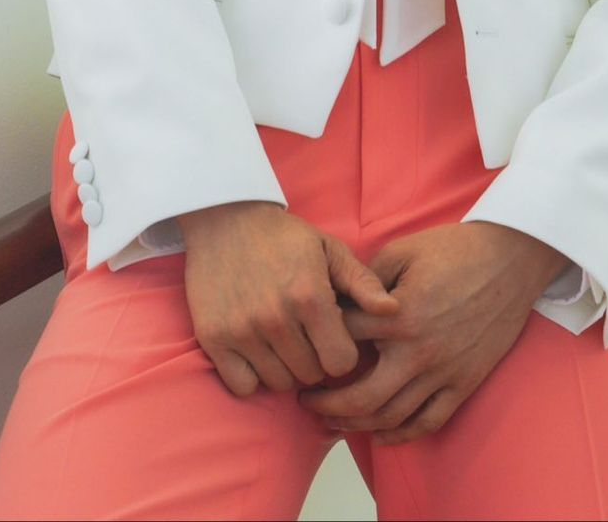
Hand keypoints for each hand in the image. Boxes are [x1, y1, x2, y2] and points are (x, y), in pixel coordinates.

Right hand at [180, 200, 400, 398]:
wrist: (225, 219)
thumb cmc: (284, 237)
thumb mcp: (329, 249)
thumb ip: (362, 281)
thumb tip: (393, 310)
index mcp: (310, 296)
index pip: (341, 363)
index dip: (341, 352)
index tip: (331, 336)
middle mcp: (276, 318)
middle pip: (311, 376)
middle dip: (314, 360)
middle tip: (304, 335)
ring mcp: (242, 330)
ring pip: (279, 383)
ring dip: (285, 368)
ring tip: (281, 340)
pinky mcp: (214, 338)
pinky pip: (244, 386)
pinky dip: (252, 376)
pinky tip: (257, 351)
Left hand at [298, 221, 554, 441]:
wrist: (509, 260)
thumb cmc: (454, 249)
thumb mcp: (402, 250)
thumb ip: (367, 279)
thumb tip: (339, 300)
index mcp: (398, 316)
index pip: (343, 340)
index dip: (318, 342)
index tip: (303, 347)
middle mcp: (418, 352)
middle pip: (361, 396)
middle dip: (327, 404)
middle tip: (306, 401)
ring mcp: (443, 373)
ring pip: (391, 416)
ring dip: (356, 424)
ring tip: (333, 420)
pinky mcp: (464, 383)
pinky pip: (428, 421)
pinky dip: (402, 434)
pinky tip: (380, 434)